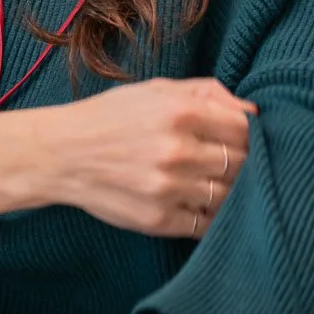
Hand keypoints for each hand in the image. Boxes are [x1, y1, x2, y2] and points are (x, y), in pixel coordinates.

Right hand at [52, 77, 256, 238]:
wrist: (61, 154)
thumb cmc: (111, 116)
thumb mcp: (155, 89)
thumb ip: (206, 92)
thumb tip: (252, 110)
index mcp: (180, 112)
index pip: (244, 129)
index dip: (250, 134)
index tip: (243, 138)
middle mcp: (178, 151)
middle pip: (241, 164)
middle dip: (243, 163)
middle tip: (231, 161)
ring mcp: (169, 189)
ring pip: (227, 196)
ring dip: (228, 191)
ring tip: (213, 182)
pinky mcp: (158, 220)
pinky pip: (205, 225)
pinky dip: (210, 217)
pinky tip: (200, 204)